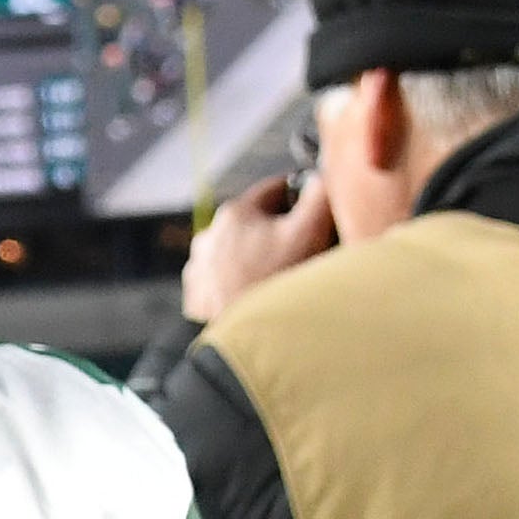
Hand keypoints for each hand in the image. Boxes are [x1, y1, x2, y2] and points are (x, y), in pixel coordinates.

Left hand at [181, 176, 336, 324]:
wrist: (246, 342)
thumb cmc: (277, 283)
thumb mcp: (309, 232)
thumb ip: (319, 196)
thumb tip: (321, 177)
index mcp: (236, 212)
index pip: (277, 189)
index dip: (301, 197)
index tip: (316, 212)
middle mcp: (210, 235)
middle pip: (256, 223)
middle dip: (279, 232)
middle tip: (302, 253)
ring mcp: (200, 268)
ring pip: (238, 251)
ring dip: (256, 258)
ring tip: (278, 279)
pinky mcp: (196, 297)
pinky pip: (222, 280)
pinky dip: (238, 283)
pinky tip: (256, 295)